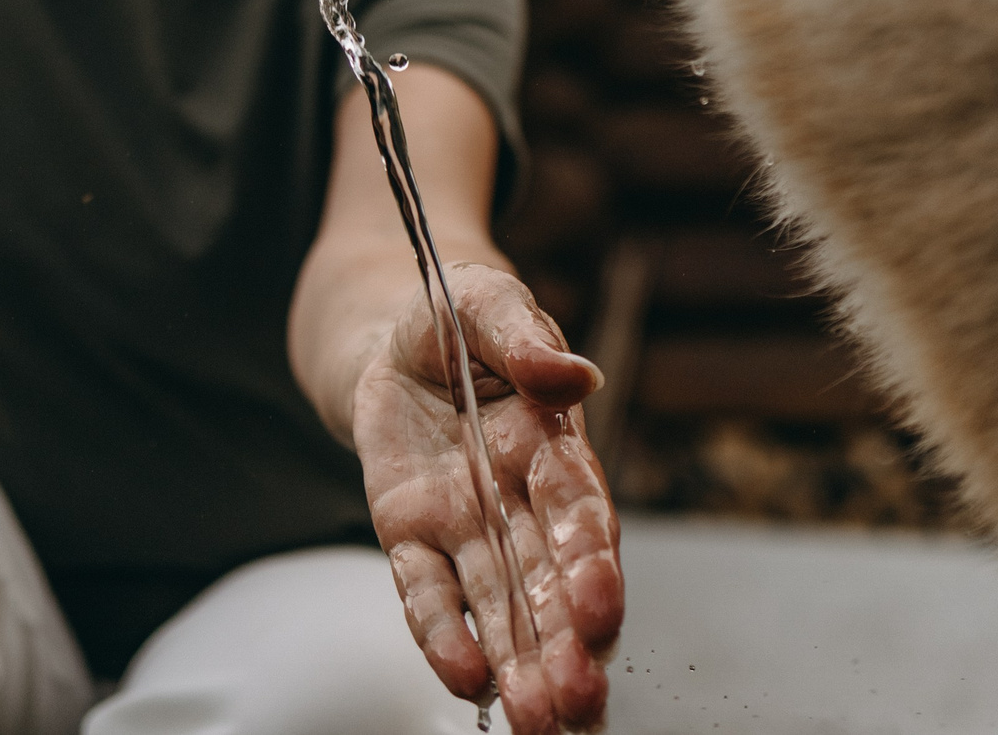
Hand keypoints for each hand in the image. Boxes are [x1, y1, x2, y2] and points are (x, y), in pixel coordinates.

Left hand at [355, 263, 621, 732]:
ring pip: (498, 606)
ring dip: (518, 664)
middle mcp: (519, 501)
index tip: (599, 608)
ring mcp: (466, 526)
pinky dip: (441, 635)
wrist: (397, 337)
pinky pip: (426, 592)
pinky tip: (462, 680)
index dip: (591, 560)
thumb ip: (525, 337)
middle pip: (548, 582)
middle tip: (577, 701)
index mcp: (554, 445)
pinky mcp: (411, 537)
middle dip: (565, 643)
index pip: (578, 512)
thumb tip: (575, 374)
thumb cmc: (461, 318)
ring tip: (537, 724)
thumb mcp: (489, 304)